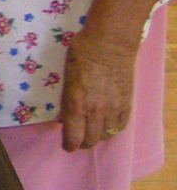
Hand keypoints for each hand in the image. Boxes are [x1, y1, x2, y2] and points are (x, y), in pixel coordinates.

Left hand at [58, 30, 136, 150]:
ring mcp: (113, 109)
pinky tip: (106, 126)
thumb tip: (63, 117)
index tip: (67, 146)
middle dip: (82, 143)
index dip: (69, 145)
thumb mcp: (66, 75)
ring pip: (105, 136)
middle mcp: (95, 110)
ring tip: (92, 132)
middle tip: (78, 139)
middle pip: (90, 140)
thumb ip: (65, 98)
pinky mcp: (126, 105)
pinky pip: (119, 127)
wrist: (110, 44)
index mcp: (76, 102)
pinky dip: (111, 130)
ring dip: (97, 137)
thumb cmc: (81, 53)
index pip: (73, 136)